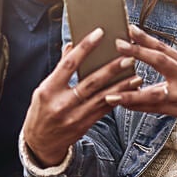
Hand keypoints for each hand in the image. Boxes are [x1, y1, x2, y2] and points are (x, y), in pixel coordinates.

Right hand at [21, 27, 141, 166]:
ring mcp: (74, 116)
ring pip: (103, 98)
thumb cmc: (41, 111)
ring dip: (122, 86)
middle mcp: (62, 103)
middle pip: (91, 82)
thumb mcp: (43, 89)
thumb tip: (70, 45)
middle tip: (129, 56)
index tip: (100, 33)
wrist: (39, 143)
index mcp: (49, 89)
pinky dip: (118, 99)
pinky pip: (104, 110)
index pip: (69, 64)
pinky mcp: (84, 126)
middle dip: (112, 69)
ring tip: (136, 75)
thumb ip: (60, 69)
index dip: (85, 47)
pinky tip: (129, 92)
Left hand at [104, 25, 176, 132]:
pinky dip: (139, 107)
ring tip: (110, 92)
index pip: (163, 46)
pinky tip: (124, 106)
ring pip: (153, 91)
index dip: (145, 37)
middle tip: (118, 43)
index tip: (128, 27)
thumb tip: (149, 52)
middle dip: (138, 51)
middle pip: (160, 60)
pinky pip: (155, 109)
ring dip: (130, 93)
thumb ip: (171, 62)